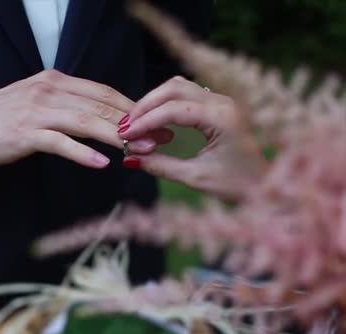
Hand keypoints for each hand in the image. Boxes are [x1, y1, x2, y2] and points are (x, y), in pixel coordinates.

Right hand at [0, 69, 170, 167]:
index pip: (103, 92)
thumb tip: (102, 117)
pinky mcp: (25, 133)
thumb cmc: (4, 117)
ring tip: (141, 151)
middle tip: (162, 138)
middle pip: (101, 105)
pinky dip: (82, 152)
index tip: (157, 121)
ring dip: (118, 137)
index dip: (134, 107)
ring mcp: (37, 111)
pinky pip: (60, 142)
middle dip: (136, 123)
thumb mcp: (39, 101)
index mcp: (56, 81)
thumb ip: (68, 104)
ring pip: (86, 121)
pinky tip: (102, 162)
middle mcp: (50, 91)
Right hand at [118, 76, 266, 198]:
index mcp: (222, 118)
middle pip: (174, 88)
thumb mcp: (195, 177)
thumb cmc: (237, 185)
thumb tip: (129, 157)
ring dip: (155, 101)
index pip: (173, 109)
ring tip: (137, 122)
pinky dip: (166, 103)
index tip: (125, 134)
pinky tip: (154, 120)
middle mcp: (223, 102)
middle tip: (126, 125)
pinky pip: (187, 95)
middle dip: (146, 105)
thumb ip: (160, 165)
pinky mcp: (219, 106)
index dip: (145, 120)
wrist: (267, 188)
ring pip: (179, 87)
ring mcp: (222, 101)